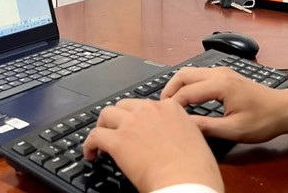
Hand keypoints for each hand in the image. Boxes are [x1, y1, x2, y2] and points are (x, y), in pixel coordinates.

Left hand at [83, 98, 223, 192]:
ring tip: (101, 138)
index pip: (148, 105)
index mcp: (171, 109)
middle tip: (118, 131)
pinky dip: (90, 144)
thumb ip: (181, 132)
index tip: (138, 127)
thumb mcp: (196, 140)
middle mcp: (150, 110)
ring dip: (103, 126)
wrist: (186, 181)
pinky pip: (95, 136)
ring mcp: (132, 123)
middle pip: (125, 105)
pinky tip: (91, 154)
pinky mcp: (118, 141)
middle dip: (119, 118)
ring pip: (107, 114)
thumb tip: (174, 140)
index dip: (140, 117)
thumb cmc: (197, 170)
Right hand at [161, 67, 287, 142]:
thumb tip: (185, 125)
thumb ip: (208, 127)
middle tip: (161, 107)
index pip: (186, 92)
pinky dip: (187, 83)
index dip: (173, 105)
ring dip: (178, 84)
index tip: (164, 117)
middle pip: (184, 74)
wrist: (284, 109)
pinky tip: (186, 97)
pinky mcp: (225, 74)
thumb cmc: (263, 120)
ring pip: (190, 71)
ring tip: (170, 103)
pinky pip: (199, 74)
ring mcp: (222, 71)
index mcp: (220, 85)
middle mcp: (219, 73)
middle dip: (169, 89)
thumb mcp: (235, 129)